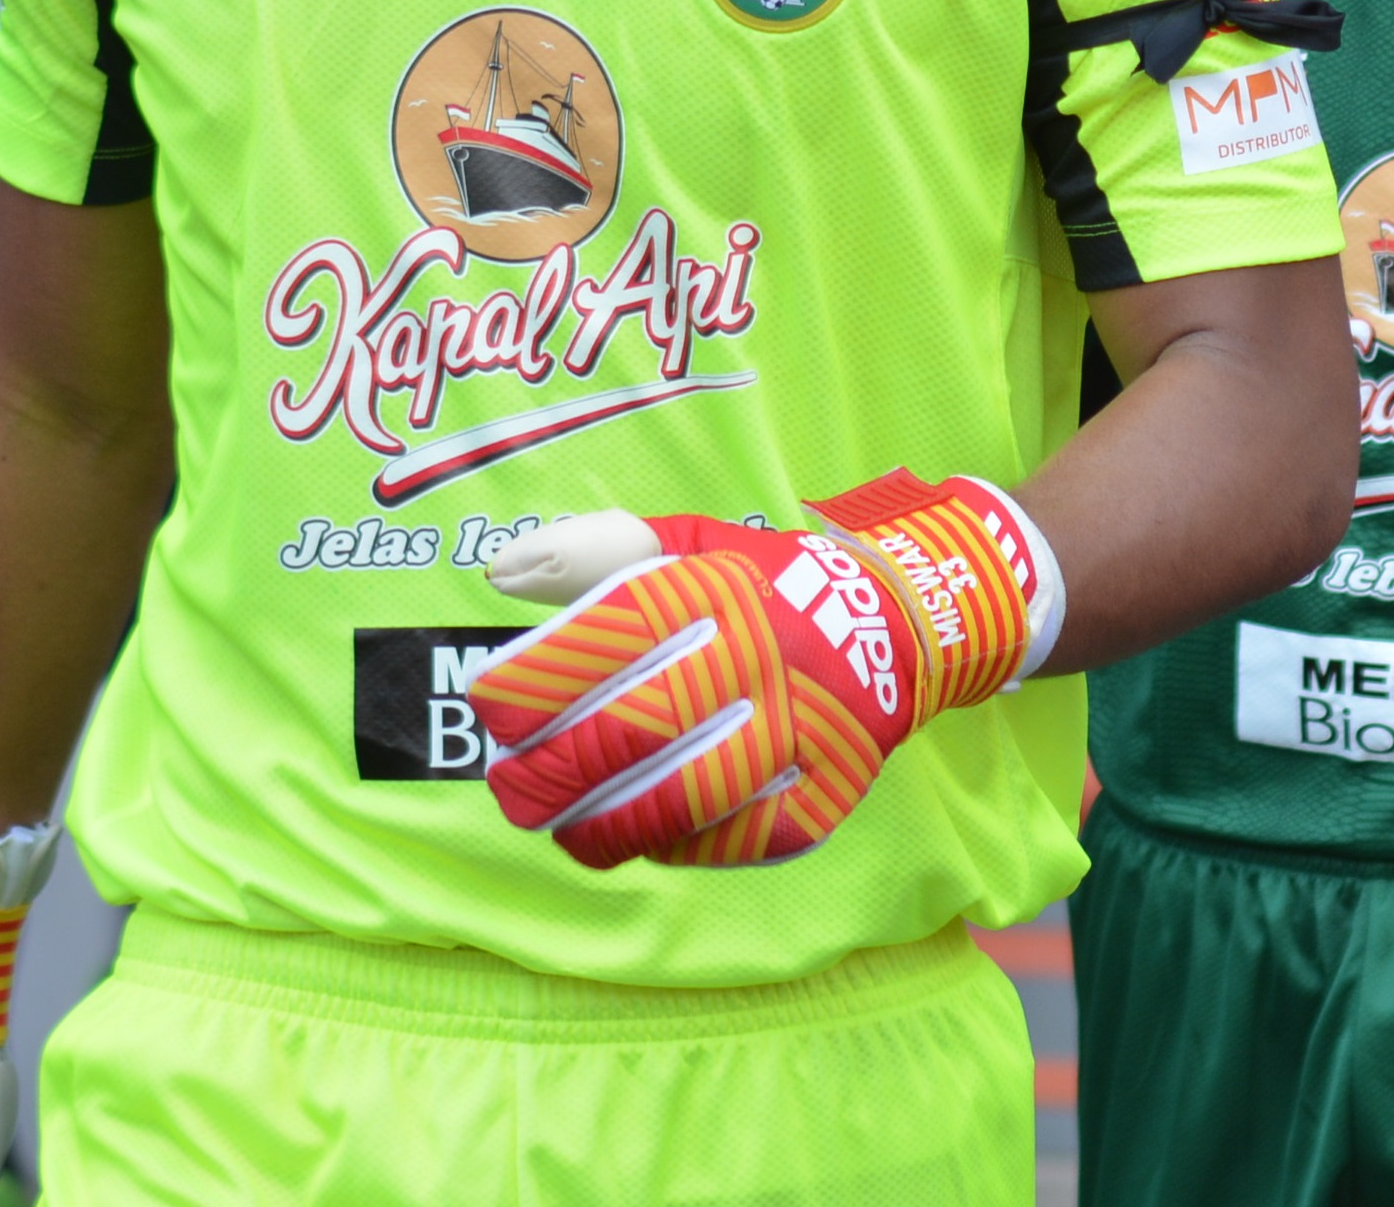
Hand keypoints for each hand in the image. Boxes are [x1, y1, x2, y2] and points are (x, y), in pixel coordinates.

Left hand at [468, 469, 1056, 868]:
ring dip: (608, 828)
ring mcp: (806, 727)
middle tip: (514, 791)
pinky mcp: (832, 788)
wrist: (900, 625)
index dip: (537, 680)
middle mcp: (766, 653)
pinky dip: (684, 847)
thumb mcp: (693, 547)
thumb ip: (597, 552)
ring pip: (689, 796)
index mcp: (722, 588)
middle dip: (556, 771)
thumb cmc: (766, 588)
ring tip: (566, 835)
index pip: (610, 634)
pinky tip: (648, 841)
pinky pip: (743, 836)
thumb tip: (501, 572)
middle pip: (640, 727)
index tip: (493, 711)